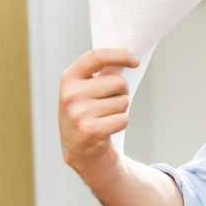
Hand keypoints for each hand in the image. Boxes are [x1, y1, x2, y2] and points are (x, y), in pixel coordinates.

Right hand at [59, 48, 138, 175]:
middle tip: (109, 103)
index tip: (136, 61)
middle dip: (122, 92)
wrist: (79, 149)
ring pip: (123, 101)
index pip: (97, 56)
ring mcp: (78, 113)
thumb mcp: (85, 89)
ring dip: (120, 110)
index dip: (121, 55)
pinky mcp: (90, 131)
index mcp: (69, 78)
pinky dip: (120, 123)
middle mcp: (70, 94)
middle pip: (119, 82)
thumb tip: (129, 57)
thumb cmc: (88, 112)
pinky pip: (123, 119)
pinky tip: (106, 129)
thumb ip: (102, 72)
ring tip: (104, 117)